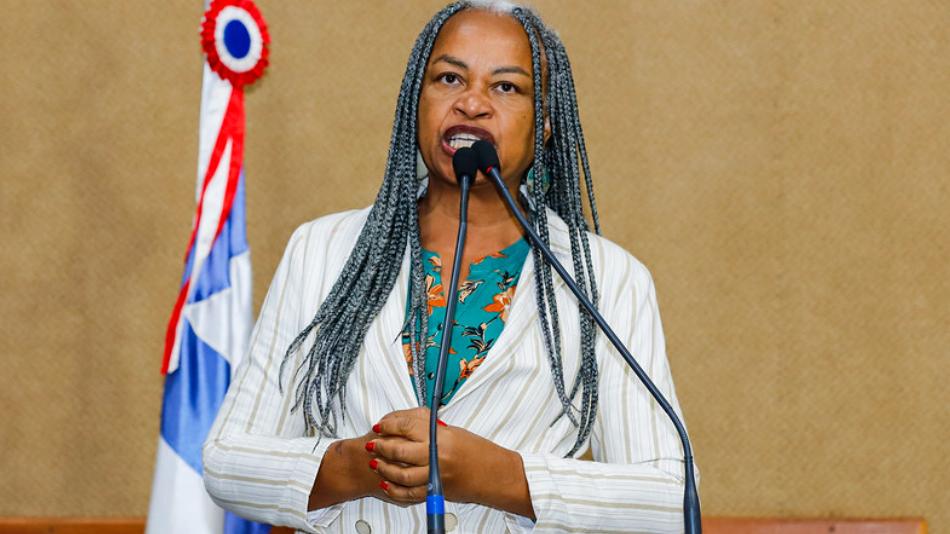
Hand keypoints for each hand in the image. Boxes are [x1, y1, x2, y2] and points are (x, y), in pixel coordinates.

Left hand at [366, 407, 526, 510]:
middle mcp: (437, 454)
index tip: (380, 425)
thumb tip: (404, 423)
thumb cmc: (478, 451)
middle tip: (373, 444)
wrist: (495, 475)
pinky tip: (387, 484)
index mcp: (441, 435)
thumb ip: (429, 427)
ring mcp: (436, 474)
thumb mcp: (454, 431)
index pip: (407, 425)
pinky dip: (395, 490)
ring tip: (376, 464)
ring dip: (384, 468)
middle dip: (381, 446)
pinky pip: (409, 493)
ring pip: (400, 473)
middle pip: (399, 449)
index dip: (389, 424)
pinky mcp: (436, 491)